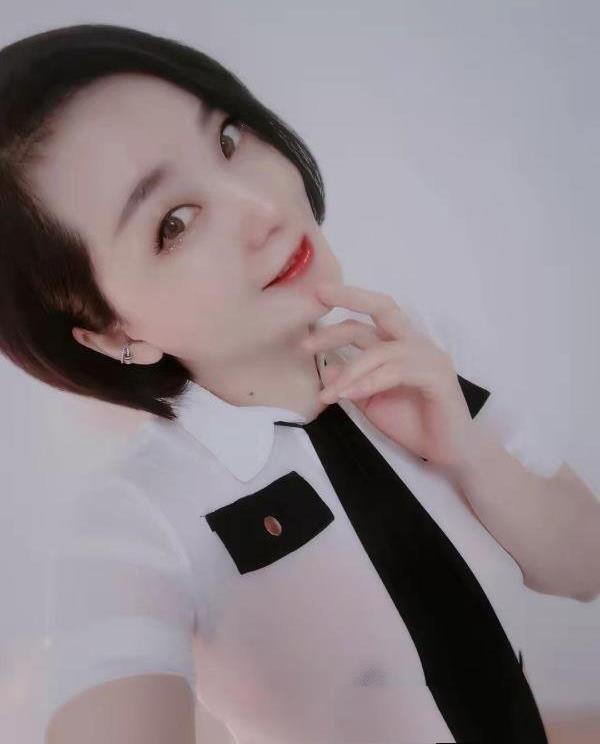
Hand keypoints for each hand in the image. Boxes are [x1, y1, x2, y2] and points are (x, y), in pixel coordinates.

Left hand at [303, 282, 476, 468]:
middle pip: (383, 308)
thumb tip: (324, 367)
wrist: (449, 451)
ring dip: (349, 371)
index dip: (346, 302)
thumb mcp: (371, 401)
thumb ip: (351, 382)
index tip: (316, 297)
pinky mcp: (437, 376)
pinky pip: (395, 372)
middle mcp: (415, 343)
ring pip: (381, 350)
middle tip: (318, 297)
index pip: (373, 314)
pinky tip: (348, 395)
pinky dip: (368, 382)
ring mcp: (428, 357)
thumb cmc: (413, 424)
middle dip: (350, 298)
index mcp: (400, 345)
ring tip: (328, 395)